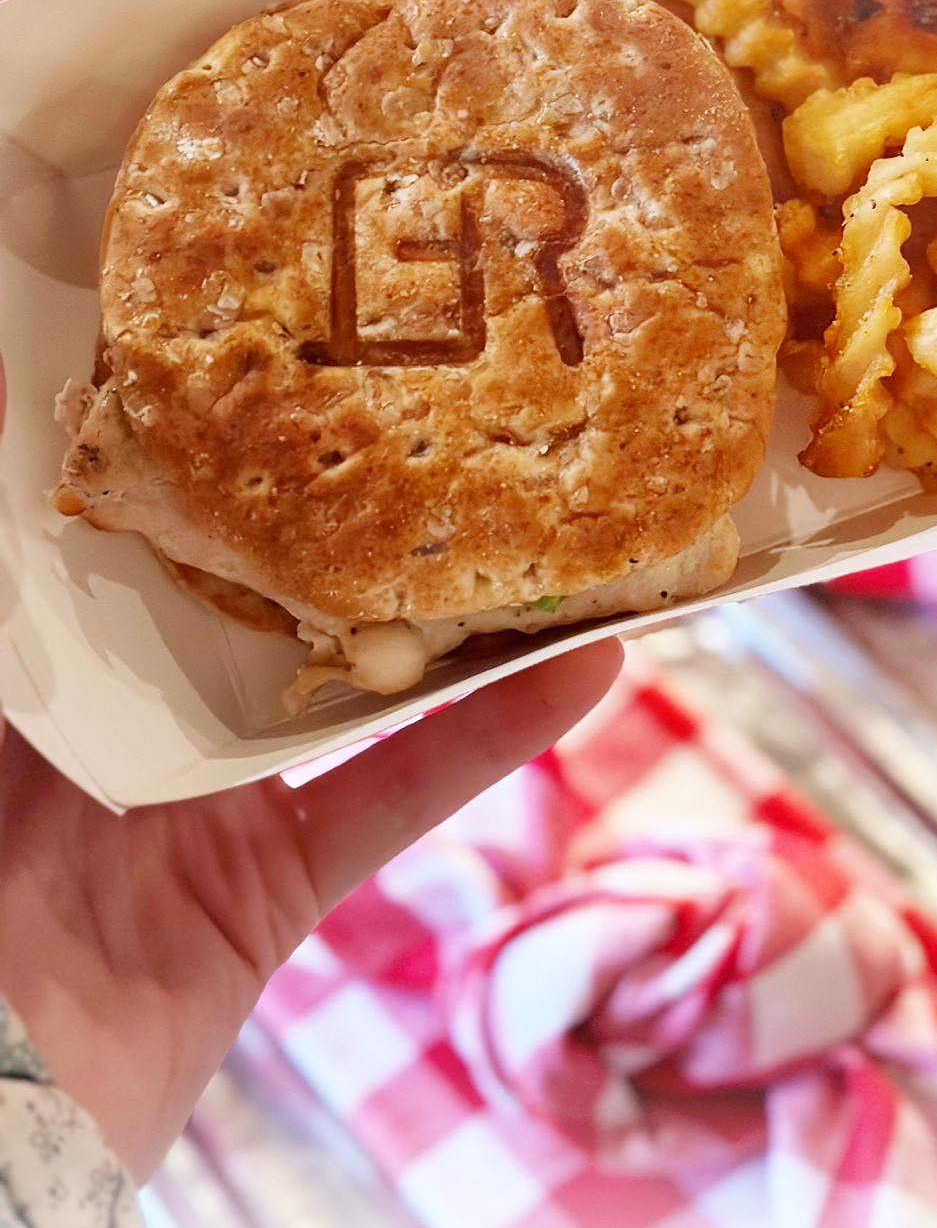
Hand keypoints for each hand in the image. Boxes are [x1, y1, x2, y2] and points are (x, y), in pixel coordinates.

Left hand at [0, 344, 622, 1182]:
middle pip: (253, 585)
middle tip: (434, 398)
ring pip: (344, 674)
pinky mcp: (275, 885)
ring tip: (540, 508)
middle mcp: (132, 710)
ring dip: (443, 606)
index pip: (125, 526)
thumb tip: (5, 407)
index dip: (189, 438)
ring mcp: (210, 798)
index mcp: (46, 662)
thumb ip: (21, 592)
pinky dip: (491, 739)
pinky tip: (586, 672)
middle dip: (336, 505)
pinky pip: (396, 796)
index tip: (264, 343)